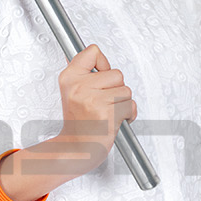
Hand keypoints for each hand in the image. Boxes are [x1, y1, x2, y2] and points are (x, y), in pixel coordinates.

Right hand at [52, 44, 135, 173]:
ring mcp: (93, 100)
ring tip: (108, 112)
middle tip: (103, 102)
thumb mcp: (71, 91)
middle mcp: (79, 86)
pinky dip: (128, 115)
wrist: (76, 149)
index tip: (100, 76)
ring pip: (126, 90)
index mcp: (70, 77)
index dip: (103, 64)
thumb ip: (83, 71)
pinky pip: (130, 105)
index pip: (93, 51)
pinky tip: (114, 121)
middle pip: (117, 73)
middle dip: (116, 89)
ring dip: (122, 103)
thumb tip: (93, 52)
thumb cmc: (78, 123)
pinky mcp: (107, 113)